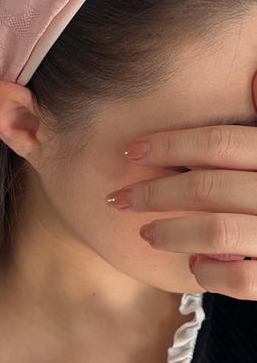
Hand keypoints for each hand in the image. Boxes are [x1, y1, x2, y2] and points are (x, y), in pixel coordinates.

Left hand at [105, 123, 256, 298]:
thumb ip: (255, 131)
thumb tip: (252, 82)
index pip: (219, 143)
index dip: (168, 144)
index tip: (130, 151)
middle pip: (206, 186)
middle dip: (152, 193)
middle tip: (118, 199)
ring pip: (217, 232)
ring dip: (169, 233)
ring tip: (145, 233)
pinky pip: (242, 280)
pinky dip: (209, 274)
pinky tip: (194, 266)